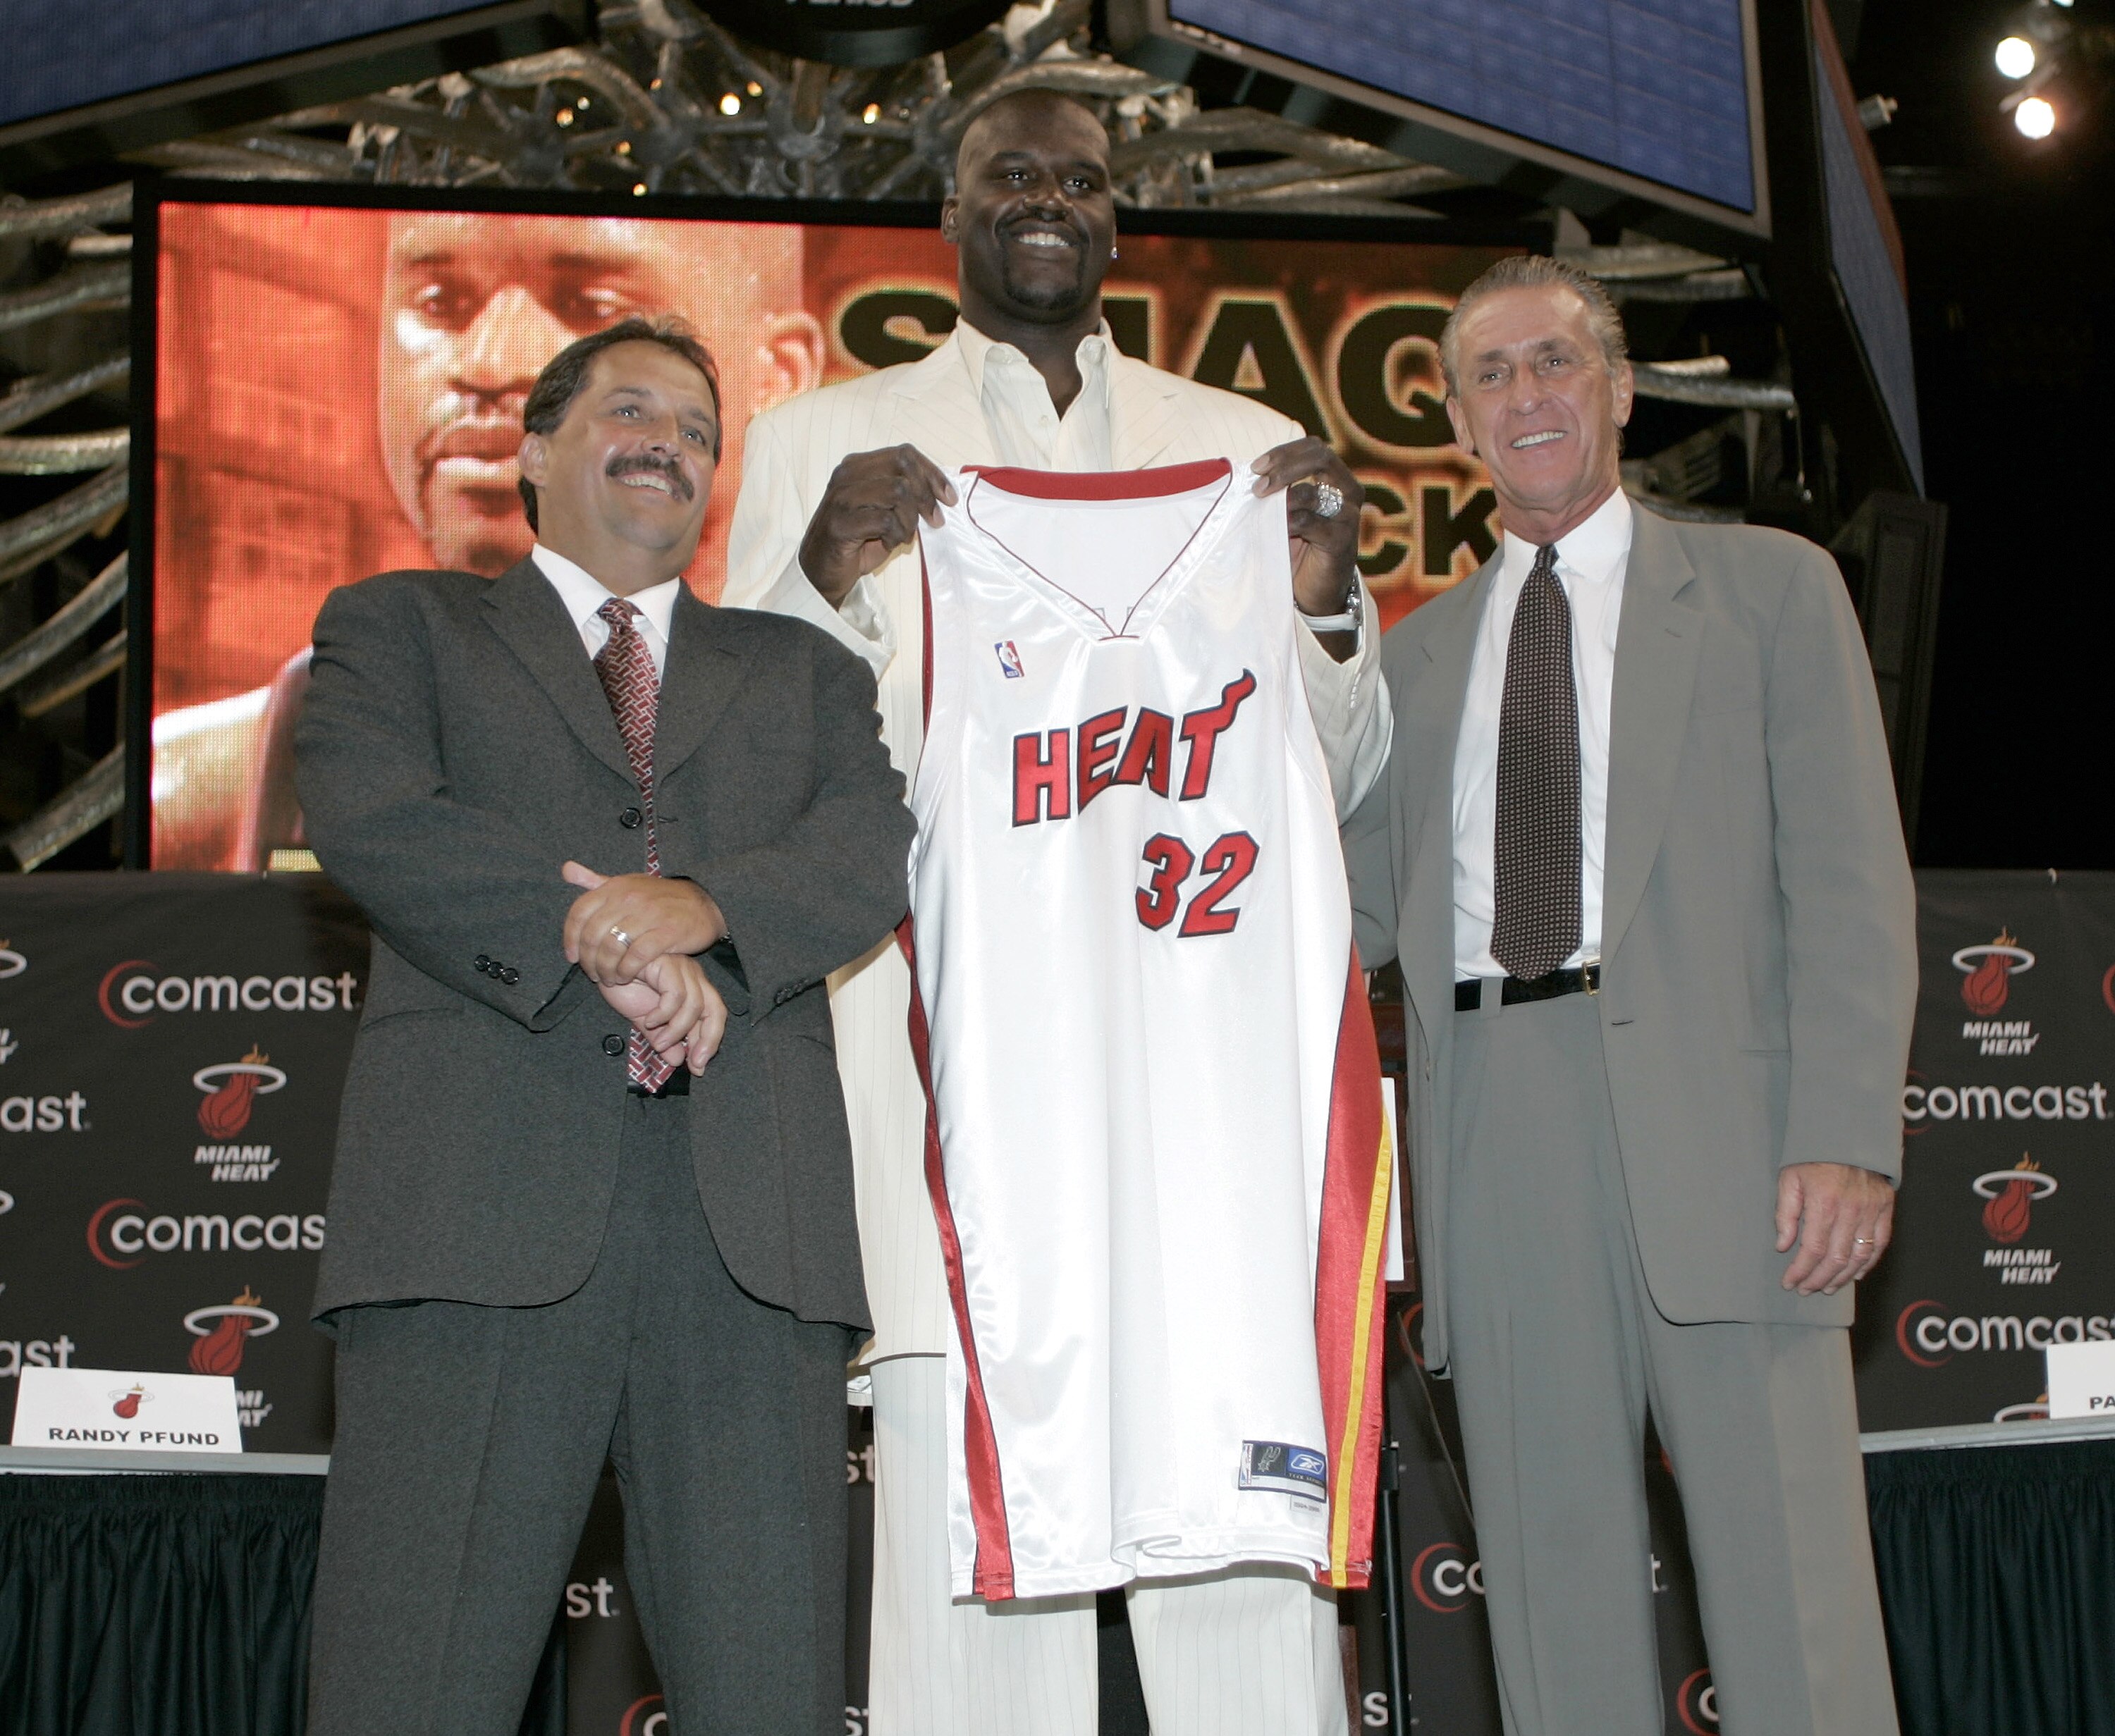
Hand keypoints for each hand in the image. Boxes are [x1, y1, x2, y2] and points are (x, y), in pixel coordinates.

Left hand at [563, 862, 725, 984]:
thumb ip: (596, 881)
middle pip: (593, 935)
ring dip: (606, 969)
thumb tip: (566, 869)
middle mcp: (628, 898)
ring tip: (609, 979)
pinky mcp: (666, 932)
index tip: (572, 957)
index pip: (579, 912)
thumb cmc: (660, 898)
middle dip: (588, 960)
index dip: (570, 938)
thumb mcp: (628, 883)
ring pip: (612, 948)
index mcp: (615, 887)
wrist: (704, 902)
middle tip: (593, 974)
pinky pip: (636, 956)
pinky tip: (626, 977)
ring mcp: (648, 914)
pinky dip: (626, 970)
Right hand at [596, 953, 726, 1074]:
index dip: (710, 1042)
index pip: (715, 1015)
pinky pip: (676, 995)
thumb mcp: (646, 1020)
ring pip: (694, 1005)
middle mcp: (693, 976)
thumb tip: (678, 1060)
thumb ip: (662, 1038)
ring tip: (658, 1042)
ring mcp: (681, 968)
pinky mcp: (667, 963)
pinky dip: (663, 1014)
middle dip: (707, 1040)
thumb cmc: (625, 987)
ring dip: (676, 1031)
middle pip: (715, 1009)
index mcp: (693, 988)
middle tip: (692, 1062)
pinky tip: (649, 1020)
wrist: (602, 966)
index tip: (697, 1067)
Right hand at [798, 444, 956, 606]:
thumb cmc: (856, 542)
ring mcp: (841, 498)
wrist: (821, 572)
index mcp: (857, 467)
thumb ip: (905, 495)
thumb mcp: (883, 511)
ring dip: (909, 520)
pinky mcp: (841, 524)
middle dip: (926, 495)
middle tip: (935, 520)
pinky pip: (886, 521)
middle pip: (903, 466)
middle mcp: (846, 476)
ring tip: (900, 536)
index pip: (904, 454)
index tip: (949, 498)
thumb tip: (941, 491)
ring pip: (898, 492)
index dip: (932, 473)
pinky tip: (887, 544)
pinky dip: (896, 537)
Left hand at [1250, 437, 1363, 622]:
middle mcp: (1348, 492)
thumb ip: (1280, 489)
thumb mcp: (1287, 511)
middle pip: (1321, 459)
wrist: (1314, 591)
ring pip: (1311, 493)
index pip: (1315, 448)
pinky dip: (1287, 522)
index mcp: (1337, 479)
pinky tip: (1277, 529)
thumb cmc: (1299, 547)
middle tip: (1258, 486)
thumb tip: (1254, 472)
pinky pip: (1309, 522)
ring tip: (1262, 512)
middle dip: (1284, 467)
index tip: (1257, 467)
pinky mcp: (1341, 540)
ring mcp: (1348, 516)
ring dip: (1280, 500)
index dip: (1284, 452)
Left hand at [1775, 1162, 1894, 1295]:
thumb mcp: (1788, 1179)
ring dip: (1842, 1277)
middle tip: (1805, 1290)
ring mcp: (1872, 1210)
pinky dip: (1868, 1263)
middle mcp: (1851, 1210)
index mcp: (1823, 1203)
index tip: (1789, 1283)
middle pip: (1836, 1258)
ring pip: (1859, 1256)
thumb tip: (1783, 1246)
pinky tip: (1854, 1275)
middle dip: (1818, 1279)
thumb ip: (1785, 1214)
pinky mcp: (1886, 1208)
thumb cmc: (1811, 1158)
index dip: (1800, 1271)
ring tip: (1827, 1288)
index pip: (1812, 1249)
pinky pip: (1880, 1243)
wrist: (1846, 1135)